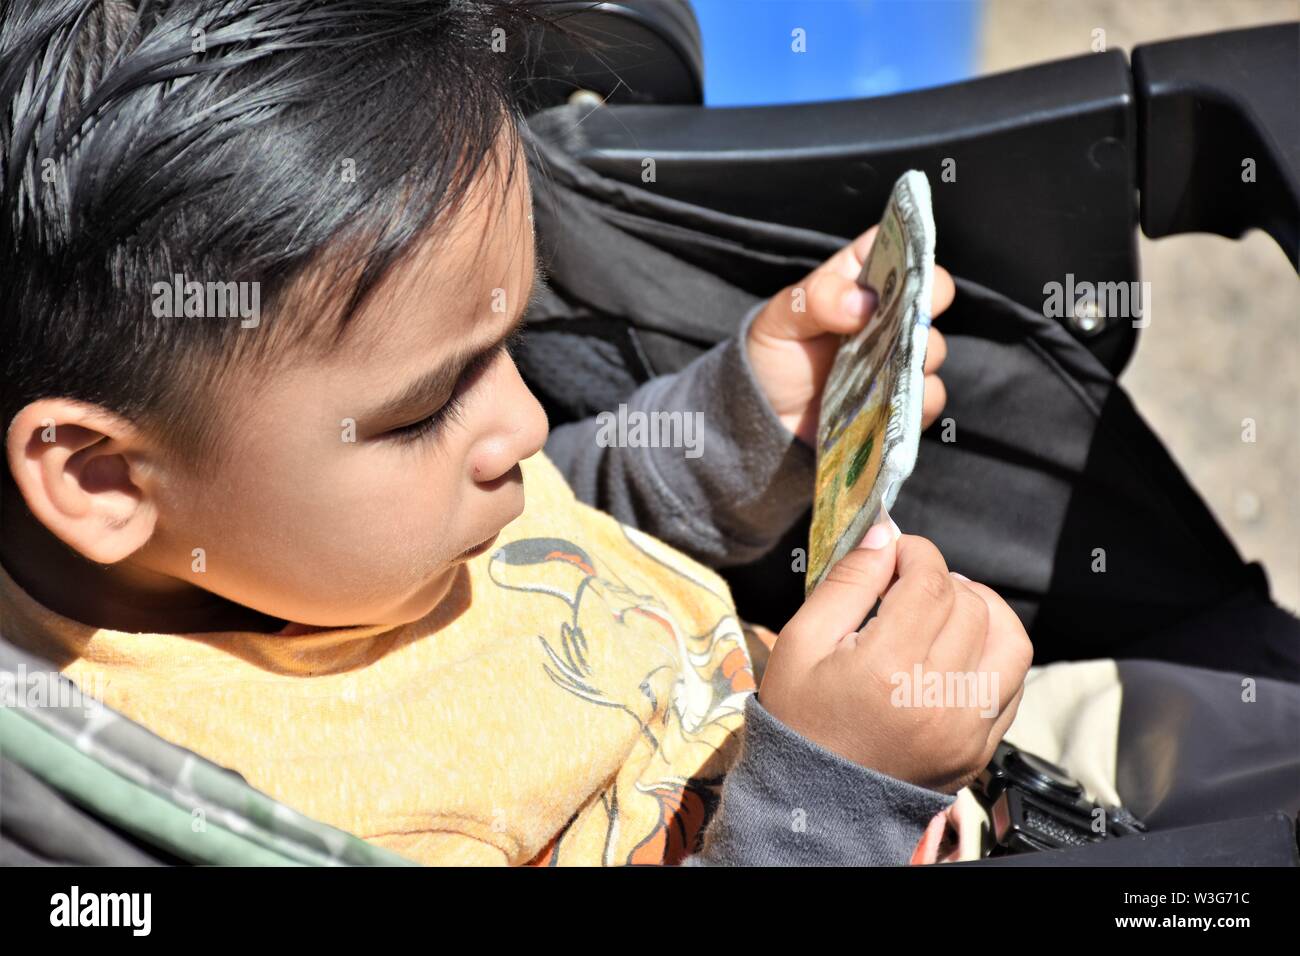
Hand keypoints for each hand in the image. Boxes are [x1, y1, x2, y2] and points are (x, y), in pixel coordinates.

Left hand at [746, 225, 954, 446]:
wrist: (767, 416)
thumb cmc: (774, 355)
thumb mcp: (780, 320)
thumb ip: (816, 300)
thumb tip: (865, 302)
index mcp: (858, 279)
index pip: (897, 245)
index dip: (911, 246)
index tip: (909, 264)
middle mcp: (887, 314)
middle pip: (931, 292)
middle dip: (927, 302)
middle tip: (906, 318)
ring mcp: (898, 355)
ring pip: (932, 347)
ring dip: (916, 355)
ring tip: (883, 368)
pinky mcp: (903, 398)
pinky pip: (929, 395)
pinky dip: (915, 399)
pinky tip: (886, 401)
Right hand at [758, 522, 1032, 793]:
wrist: (816, 802)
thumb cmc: (801, 719)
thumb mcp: (801, 643)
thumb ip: (846, 583)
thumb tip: (885, 534)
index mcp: (887, 670)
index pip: (930, 582)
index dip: (917, 553)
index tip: (896, 553)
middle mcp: (938, 699)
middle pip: (969, 605)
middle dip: (942, 580)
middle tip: (908, 585)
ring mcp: (968, 728)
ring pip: (1009, 638)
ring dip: (983, 610)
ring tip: (947, 607)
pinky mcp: (982, 747)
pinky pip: (1012, 681)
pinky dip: (994, 651)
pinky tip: (959, 648)